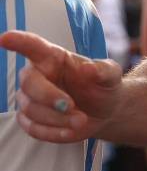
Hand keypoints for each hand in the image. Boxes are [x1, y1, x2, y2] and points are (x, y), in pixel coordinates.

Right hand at [0, 30, 122, 142]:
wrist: (105, 110)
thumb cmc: (103, 85)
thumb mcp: (111, 74)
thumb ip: (102, 70)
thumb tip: (88, 68)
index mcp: (53, 58)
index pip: (33, 46)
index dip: (18, 42)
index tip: (5, 38)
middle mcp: (37, 75)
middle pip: (28, 83)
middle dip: (48, 96)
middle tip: (72, 106)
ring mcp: (30, 99)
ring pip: (30, 109)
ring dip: (57, 118)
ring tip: (81, 120)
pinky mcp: (31, 120)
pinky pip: (32, 128)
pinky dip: (52, 132)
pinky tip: (70, 131)